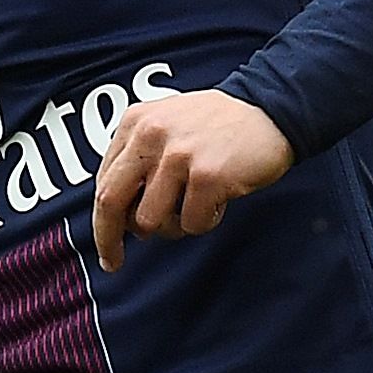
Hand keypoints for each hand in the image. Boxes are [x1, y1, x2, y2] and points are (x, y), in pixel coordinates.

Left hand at [93, 88, 293, 268]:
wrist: (271, 109)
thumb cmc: (218, 125)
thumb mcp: (166, 124)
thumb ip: (138, 156)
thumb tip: (115, 214)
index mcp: (135, 123)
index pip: (103, 182)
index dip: (101, 221)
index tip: (108, 244)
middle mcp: (151, 135)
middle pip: (111, 202)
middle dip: (109, 240)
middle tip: (113, 263)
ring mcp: (178, 156)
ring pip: (151, 221)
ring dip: (172, 227)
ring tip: (194, 208)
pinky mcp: (208, 176)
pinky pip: (192, 224)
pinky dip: (206, 221)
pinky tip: (219, 200)